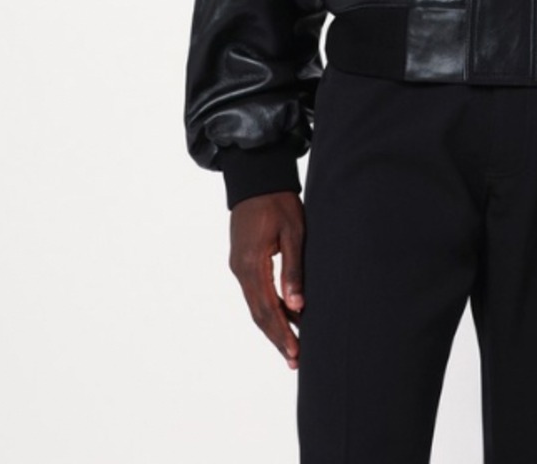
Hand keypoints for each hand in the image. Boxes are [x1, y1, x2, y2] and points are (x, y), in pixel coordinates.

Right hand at [229, 191, 305, 369]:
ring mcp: (239, 266)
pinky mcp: (242, 261)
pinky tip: (284, 316)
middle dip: (277, 337)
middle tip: (295, 359)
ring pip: (256, 305)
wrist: (256, 178)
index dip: (282, 333)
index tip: (295, 352)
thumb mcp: (293, 232)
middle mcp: (240, 270)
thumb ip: (293, 269)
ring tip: (291, 346)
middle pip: (259, 313)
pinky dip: (269, 308)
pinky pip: (255, 292)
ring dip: (273, 326)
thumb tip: (297, 305)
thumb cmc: (278, 201)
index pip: (267, 309)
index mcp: (252, 265)